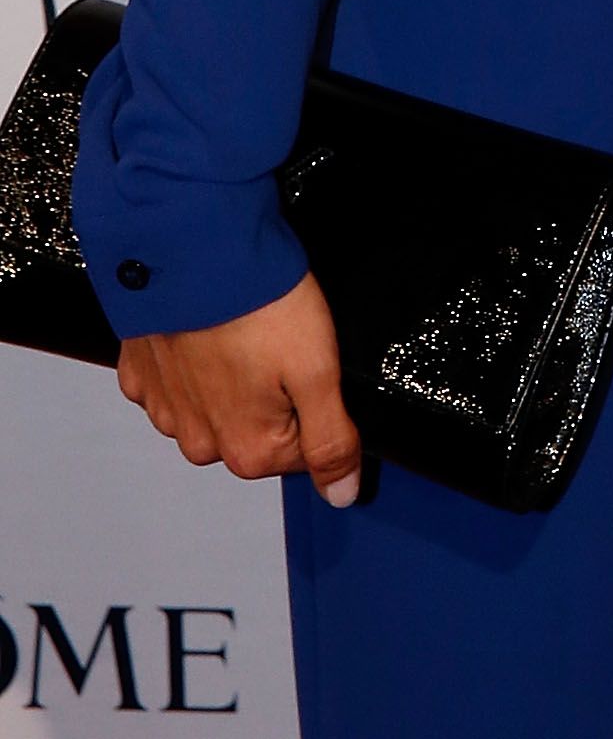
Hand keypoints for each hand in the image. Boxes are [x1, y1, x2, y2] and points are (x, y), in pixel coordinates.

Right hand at [117, 272, 361, 504]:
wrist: (191, 249)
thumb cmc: (256, 301)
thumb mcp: (318, 369)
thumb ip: (332, 440)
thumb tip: (342, 492)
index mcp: (248, 450)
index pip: (303, 449)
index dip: (316, 402)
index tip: (307, 364)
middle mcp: (201, 442)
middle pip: (256, 430)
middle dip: (273, 391)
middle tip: (275, 339)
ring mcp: (166, 410)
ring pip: (215, 406)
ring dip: (230, 375)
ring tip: (241, 327)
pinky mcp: (141, 376)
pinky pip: (176, 380)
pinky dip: (192, 358)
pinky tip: (206, 326)